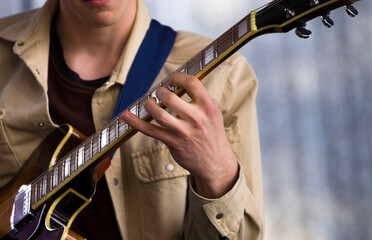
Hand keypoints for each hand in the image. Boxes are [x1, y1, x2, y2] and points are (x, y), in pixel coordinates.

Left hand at [122, 72, 237, 197]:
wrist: (215, 162)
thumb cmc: (212, 135)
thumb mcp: (213, 113)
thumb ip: (200, 99)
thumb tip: (180, 85)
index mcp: (208, 107)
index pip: (192, 83)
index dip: (178, 78)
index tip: (172, 81)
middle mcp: (196, 118)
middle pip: (170, 98)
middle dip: (160, 92)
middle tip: (159, 94)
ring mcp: (183, 132)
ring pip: (158, 113)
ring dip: (149, 104)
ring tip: (150, 103)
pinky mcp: (173, 142)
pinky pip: (150, 130)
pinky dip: (136, 122)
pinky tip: (126, 116)